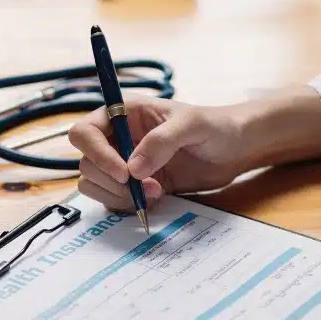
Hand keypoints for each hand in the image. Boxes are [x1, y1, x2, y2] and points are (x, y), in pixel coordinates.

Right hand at [68, 96, 246, 211]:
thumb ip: (161, 141)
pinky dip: (128, 205)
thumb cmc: (216, 126)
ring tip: (156, 192)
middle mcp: (117, 138)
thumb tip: (133, 169)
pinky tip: (156, 198)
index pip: (85, 132)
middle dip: (113, 181)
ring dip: (120, 196)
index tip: (123, 172)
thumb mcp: (193, 125)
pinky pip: (112, 200)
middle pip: (86, 164)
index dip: (96, 153)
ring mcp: (124, 163)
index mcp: (124, 113)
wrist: (235, 150)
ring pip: (95, 185)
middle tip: (146, 186)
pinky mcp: (135, 186)